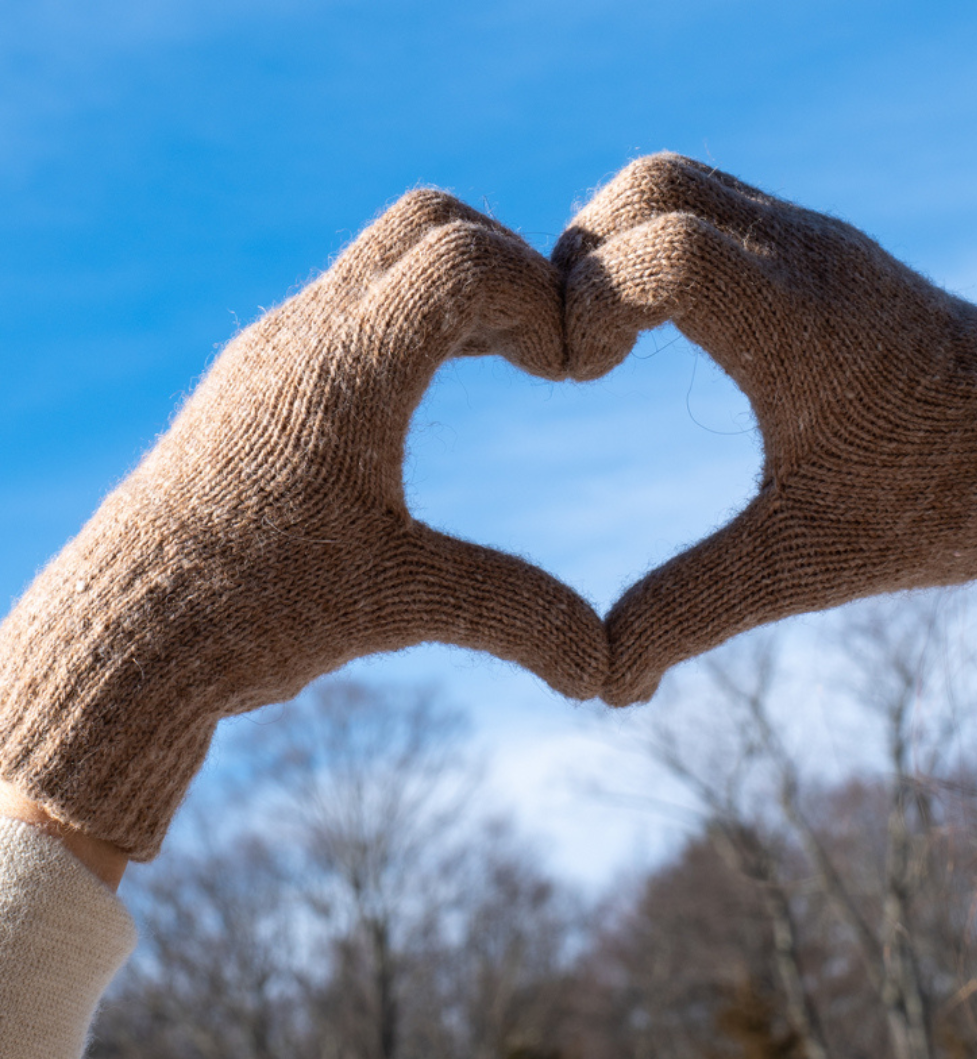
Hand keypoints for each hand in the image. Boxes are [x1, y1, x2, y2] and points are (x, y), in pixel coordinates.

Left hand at [0, 192, 607, 858]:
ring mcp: (274, 348)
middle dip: (508, 268)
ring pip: (385, 256)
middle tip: (544, 354)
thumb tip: (600, 669)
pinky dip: (412, 318)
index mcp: (343, 373)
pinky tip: (433, 386)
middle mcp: (303, 335)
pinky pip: (351, 300)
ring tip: (509, 363)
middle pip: (428, 221)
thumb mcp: (399, 606)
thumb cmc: (252, 616)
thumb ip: (515, 618)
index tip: (569, 373)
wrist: (125, 635)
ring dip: (459, 291)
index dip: (543, 298)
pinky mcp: (258, 375)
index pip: (465, 258)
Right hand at [555, 153, 976, 705]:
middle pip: (650, 184)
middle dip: (580, 257)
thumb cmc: (936, 506)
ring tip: (603, 340)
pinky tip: (651, 326)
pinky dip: (650, 243)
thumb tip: (603, 681)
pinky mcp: (813, 245)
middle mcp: (806, 258)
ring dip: (611, 244)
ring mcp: (811, 239)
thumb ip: (689, 612)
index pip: (664, 249)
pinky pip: (705, 203)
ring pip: (672, 179)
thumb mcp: (800, 564)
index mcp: (803, 332)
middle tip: (580, 353)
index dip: (588, 302)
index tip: (582, 379)